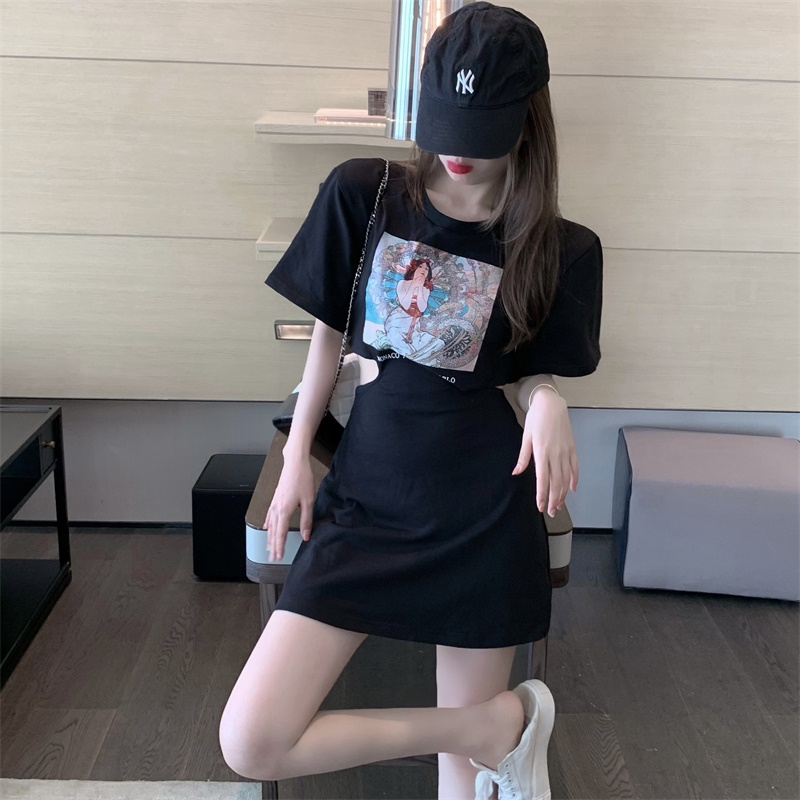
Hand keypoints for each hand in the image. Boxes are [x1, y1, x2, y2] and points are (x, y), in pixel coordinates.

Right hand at [262, 452, 314, 561]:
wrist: (295, 463)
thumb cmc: (301, 478)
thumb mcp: (309, 500)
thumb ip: (307, 520)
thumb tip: (306, 535)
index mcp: (284, 510)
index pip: (280, 533)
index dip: (279, 546)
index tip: (279, 557)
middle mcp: (277, 508)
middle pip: (273, 531)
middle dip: (273, 545)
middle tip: (272, 557)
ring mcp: (274, 503)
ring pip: (270, 525)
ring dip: (269, 537)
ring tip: (269, 547)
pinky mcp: (275, 498)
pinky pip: (269, 515)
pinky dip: (267, 524)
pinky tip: (266, 527)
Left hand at [511, 390, 578, 516]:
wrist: (551, 403)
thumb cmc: (535, 418)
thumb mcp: (526, 436)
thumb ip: (523, 456)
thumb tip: (516, 472)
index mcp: (541, 452)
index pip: (542, 479)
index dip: (542, 495)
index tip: (540, 507)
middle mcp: (555, 454)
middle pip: (556, 482)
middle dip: (553, 499)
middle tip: (550, 512)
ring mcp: (565, 451)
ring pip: (566, 477)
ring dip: (563, 493)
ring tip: (559, 505)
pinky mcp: (572, 447)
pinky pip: (575, 467)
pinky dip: (574, 479)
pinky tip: (572, 489)